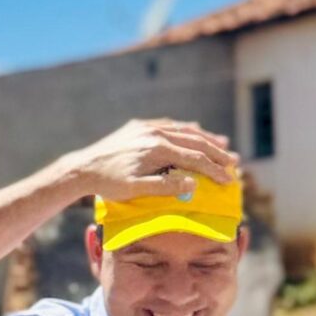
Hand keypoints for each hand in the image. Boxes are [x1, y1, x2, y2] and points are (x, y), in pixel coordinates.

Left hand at [67, 119, 238, 204]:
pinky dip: (184, 129)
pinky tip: (193, 132)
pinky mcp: (138, 127)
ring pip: (183, 129)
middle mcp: (154, 133)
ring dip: (204, 137)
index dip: (214, 169)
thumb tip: (194, 183)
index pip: (194, 158)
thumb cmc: (109, 184)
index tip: (229, 180)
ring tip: (222, 144)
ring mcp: (146, 127)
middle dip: (216, 151)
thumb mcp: (136, 190)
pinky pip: (168, 125)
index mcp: (157, 148)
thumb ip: (165, 186)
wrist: (82, 168)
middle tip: (234, 162)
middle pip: (194, 140)